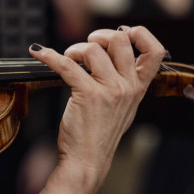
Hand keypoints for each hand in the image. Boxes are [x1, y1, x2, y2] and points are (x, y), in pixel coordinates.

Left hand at [30, 26, 164, 193]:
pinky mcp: (87, 95)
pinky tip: (39, 53)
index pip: (154, 50)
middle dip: (98, 36)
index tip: (121, 33)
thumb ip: (124, 82)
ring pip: (93, 50)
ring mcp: (109, 90)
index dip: (139, 34)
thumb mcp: (124, 106)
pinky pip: (66, 65)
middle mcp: (127, 86)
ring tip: (67, 60)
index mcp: (138, 87)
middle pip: (119, 40)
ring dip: (74, 49)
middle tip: (85, 49)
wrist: (88, 160)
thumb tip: (111, 54)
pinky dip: (48, 55)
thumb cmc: (101, 133)